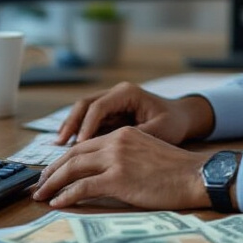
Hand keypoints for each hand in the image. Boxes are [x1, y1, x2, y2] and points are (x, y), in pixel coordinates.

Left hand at [32, 126, 211, 209]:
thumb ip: (124, 157)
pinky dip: (66, 195)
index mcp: (122, 134)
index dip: (63, 160)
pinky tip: (57, 203)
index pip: (83, 146)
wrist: (195, 175)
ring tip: (41, 196)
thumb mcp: (146, 153)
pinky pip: (83, 187)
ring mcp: (116, 159)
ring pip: (72, 169)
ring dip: (52, 184)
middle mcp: (115, 142)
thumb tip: (103, 175)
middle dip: (51, 171)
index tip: (52, 173)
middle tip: (39, 185)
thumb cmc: (176, 171)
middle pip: (72, 155)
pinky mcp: (118, 179)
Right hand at [54, 82, 214, 145]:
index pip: (99, 106)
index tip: (78, 144)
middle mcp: (116, 94)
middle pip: (85, 105)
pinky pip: (90, 121)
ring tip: (58, 146)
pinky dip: (79, 133)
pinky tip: (70, 147)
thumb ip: (136, 138)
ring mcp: (112, 102)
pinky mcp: (110, 114)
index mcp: (127, 93)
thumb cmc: (174, 123)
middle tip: (59, 144)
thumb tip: (111, 150)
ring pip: (83, 112)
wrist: (183, 117)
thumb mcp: (159, 131)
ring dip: (71, 128)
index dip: (86, 125)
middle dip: (70, 124)